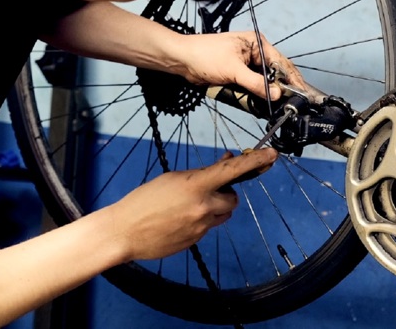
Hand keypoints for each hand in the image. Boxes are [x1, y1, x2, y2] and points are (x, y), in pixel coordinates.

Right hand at [107, 148, 277, 260]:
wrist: (125, 231)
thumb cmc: (144, 200)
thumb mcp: (172, 178)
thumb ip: (199, 175)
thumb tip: (221, 166)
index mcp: (195, 185)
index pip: (233, 170)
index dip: (255, 161)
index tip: (271, 155)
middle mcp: (203, 206)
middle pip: (233, 198)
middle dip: (226, 192)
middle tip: (210, 188)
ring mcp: (201, 226)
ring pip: (223, 214)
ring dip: (216, 207)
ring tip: (192, 204)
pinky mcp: (196, 240)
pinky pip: (208, 227)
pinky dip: (201, 220)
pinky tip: (180, 218)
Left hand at [175, 31, 305, 100]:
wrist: (182, 60)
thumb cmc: (204, 55)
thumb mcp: (233, 70)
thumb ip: (256, 83)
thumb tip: (276, 94)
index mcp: (257, 44)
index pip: (281, 62)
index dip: (292, 78)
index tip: (301, 93)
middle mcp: (254, 53)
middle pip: (274, 73)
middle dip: (280, 88)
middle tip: (289, 103)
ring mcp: (246, 64)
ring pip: (263, 82)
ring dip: (265, 93)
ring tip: (275, 105)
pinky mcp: (237, 75)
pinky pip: (251, 87)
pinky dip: (254, 95)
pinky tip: (259, 103)